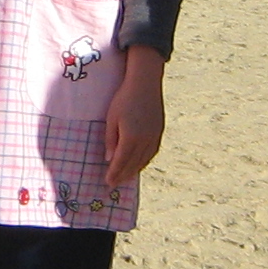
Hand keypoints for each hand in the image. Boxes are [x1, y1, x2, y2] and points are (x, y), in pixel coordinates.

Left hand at [104, 46, 167, 183]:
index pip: (121, 161)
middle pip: (133, 164)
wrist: (145, 84)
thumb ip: (111, 140)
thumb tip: (109, 159)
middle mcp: (144, 140)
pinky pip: (151, 152)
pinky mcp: (159, 132)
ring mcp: (154, 137)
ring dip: (134, 170)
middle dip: (123, 175)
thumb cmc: (123, 98)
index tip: (108, 182)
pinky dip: (144, 161)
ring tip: (125, 177)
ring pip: (144, 160)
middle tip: (115, 184)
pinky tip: (139, 163)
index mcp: (131, 138)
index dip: (114, 173)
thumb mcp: (111, 119)